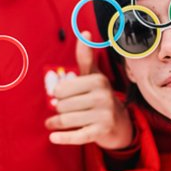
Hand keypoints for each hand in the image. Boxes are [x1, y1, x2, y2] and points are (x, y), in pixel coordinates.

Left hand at [44, 34, 133, 149]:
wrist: (119, 123)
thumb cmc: (99, 95)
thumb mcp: (93, 75)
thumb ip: (85, 57)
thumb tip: (85, 32)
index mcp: (98, 80)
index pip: (62, 89)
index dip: (56, 94)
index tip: (58, 96)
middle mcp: (103, 96)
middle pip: (63, 105)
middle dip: (57, 109)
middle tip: (59, 110)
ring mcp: (104, 115)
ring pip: (67, 120)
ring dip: (55, 123)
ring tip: (52, 123)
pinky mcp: (101, 132)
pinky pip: (77, 136)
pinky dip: (63, 137)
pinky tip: (53, 137)